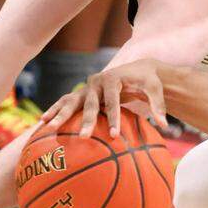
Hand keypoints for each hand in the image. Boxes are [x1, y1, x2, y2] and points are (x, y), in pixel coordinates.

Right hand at [39, 61, 168, 138]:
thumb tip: (165, 125)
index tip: (114, 135)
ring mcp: (86, 88)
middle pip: (88, 102)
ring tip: (48, 126)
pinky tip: (42, 122)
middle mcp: (95, 82)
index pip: (112, 100)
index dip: (113, 117)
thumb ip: (158, 105)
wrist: (136, 69)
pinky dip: (54, 111)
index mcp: (112, 79)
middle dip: (86, 120)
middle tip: (84, 137)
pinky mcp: (81, 94)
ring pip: (70, 101)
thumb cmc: (146, 80)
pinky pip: (65, 103)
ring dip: (60, 113)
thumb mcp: (155, 88)